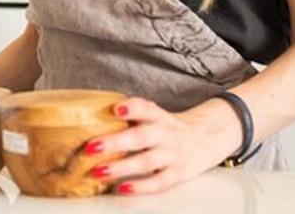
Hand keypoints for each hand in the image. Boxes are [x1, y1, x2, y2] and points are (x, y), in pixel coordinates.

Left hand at [81, 97, 240, 194]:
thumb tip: (89, 115)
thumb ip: (130, 115)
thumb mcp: (154, 115)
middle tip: (91, 147)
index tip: (116, 109)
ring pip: (146, 161)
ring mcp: (171, 155)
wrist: (204, 138)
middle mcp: (164, 134)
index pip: (146, 108)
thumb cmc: (167, 127)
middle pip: (140, 137)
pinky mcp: (176, 174)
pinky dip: (141, 186)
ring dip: (121, 167)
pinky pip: (158, 182)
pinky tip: (122, 188)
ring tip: (98, 171)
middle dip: (115, 142)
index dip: (132, 108)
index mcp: (157, 116)